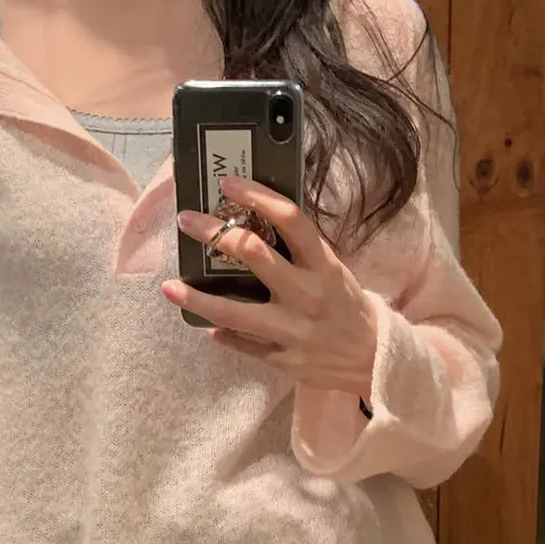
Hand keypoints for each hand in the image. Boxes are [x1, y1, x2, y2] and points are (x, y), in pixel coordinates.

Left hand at [164, 176, 376, 409]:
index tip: (228, 184)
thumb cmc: (347, 304)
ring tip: (170, 287)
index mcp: (322, 264)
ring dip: (199, 298)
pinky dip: (224, 334)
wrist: (375, 358)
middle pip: (255, 255)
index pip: (289, 219)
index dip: (257, 196)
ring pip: (237, 312)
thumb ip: (300, 249)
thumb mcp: (332, 268)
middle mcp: (306, 293)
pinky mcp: (284, 359)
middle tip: (187, 220)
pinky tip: (204, 325)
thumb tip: (254, 220)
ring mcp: (293, 330)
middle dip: (216, 234)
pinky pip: (245, 345)